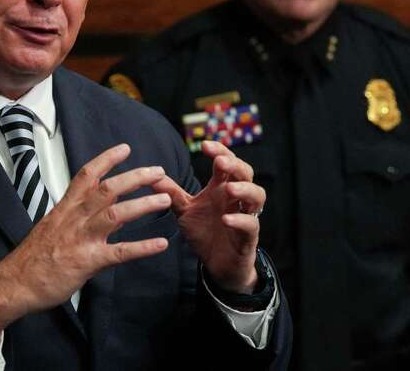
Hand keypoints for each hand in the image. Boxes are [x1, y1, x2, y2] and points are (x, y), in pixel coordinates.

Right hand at [0, 144, 171, 340]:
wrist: (15, 283)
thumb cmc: (31, 258)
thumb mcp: (49, 227)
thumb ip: (72, 217)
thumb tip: (91, 211)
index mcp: (64, 208)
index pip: (86, 175)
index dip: (106, 160)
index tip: (125, 149)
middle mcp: (74, 218)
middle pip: (107, 189)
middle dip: (135, 177)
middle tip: (158, 171)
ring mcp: (81, 239)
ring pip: (116, 213)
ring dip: (143, 204)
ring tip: (165, 199)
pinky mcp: (87, 261)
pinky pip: (119, 252)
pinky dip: (142, 248)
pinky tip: (160, 245)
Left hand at [156, 141, 262, 293]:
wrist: (216, 264)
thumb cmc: (204, 232)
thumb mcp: (185, 210)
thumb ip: (171, 193)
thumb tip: (152, 176)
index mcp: (221, 188)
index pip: (226, 162)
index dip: (219, 151)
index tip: (205, 145)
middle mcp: (236, 199)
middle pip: (245, 173)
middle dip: (235, 165)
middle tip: (220, 162)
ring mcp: (244, 216)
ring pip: (257, 196)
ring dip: (245, 189)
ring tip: (229, 188)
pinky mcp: (248, 237)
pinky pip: (251, 225)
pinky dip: (240, 220)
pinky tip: (226, 219)